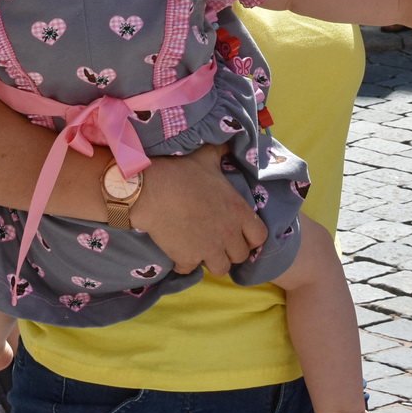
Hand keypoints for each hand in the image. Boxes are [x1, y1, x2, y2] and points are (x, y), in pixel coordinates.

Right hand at [129, 144, 268, 276]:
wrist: (151, 189)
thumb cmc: (182, 171)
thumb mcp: (207, 156)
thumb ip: (222, 151)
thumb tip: (229, 141)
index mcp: (238, 211)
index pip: (260, 237)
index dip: (251, 236)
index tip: (239, 231)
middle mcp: (228, 234)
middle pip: (241, 256)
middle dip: (231, 250)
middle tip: (218, 240)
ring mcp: (209, 249)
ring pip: (221, 269)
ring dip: (213, 260)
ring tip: (202, 249)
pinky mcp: (187, 259)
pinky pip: (191, 270)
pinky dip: (185, 264)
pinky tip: (179, 252)